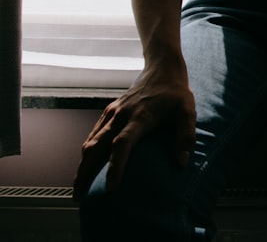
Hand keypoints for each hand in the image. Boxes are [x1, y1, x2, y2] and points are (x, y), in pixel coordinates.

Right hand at [72, 60, 195, 200]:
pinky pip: (93, 133)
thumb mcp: (188, 112)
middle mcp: (121, 115)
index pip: (122, 144)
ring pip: (90, 141)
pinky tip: (85, 165)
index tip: (110, 187)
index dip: (116, 166)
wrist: (162, 69)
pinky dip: (87, 151)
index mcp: (140, 117)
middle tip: (79, 196)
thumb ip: (185, 137)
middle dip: (85, 172)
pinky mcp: (110, 111)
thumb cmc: (176, 94)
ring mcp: (113, 112)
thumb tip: (181, 163)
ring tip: (78, 187)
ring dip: (82, 164)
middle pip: (96, 146)